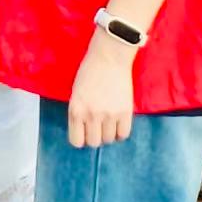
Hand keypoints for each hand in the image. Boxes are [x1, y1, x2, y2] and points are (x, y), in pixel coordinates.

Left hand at [66, 33, 135, 147]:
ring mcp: (109, 115)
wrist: (108, 58)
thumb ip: (78, 112)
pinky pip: (124, 134)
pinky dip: (120, 131)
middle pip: (94, 142)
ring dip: (108, 133)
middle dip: (95, 136)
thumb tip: (83, 131)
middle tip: (97, 127)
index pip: (76, 141)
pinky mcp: (125, 112)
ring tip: (108, 122)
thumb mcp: (76, 94)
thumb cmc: (89, 72)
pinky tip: (118, 123)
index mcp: (75, 110)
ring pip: (109, 139)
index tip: (84, 133)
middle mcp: (91, 115)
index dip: (80, 138)